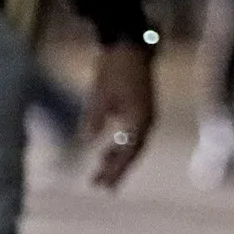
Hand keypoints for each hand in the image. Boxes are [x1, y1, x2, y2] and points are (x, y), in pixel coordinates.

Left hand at [83, 41, 155, 188]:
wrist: (131, 46)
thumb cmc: (115, 70)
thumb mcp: (100, 94)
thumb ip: (94, 118)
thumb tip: (85, 140)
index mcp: (139, 119)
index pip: (128, 151)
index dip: (115, 169)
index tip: (101, 184)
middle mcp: (147, 120)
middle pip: (134, 151)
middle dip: (119, 169)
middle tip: (103, 187)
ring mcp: (147, 114)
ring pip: (134, 144)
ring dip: (120, 159)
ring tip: (103, 171)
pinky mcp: (142, 108)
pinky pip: (134, 134)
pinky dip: (122, 145)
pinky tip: (109, 149)